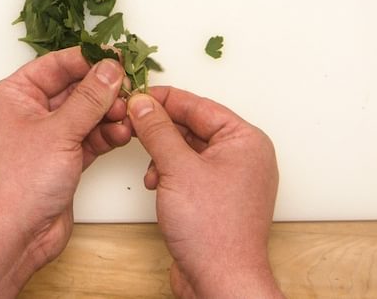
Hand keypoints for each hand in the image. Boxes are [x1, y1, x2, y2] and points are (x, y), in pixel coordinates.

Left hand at [0, 48, 130, 297]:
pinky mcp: (60, 161)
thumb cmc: (16, 185)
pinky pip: (87, 138)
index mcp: (13, 96)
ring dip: (107, 114)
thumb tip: (109, 70)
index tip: (117, 56)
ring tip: (127, 115)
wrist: (10, 237)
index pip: (55, 65)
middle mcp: (26, 114)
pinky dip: (105, 135)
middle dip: (102, 90)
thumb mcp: (58, 132)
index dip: (87, 60)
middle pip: (72, 89)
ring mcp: (44, 139)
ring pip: (84, 115)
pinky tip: (122, 133)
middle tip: (130, 88)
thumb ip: (89, 99)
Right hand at [128, 87, 281, 298]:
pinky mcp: (218, 199)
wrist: (221, 281)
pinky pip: (190, 172)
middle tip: (131, 124)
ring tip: (149, 167)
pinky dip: (170, 173)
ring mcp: (232, 179)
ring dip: (163, 154)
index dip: (165, 99)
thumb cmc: (213, 231)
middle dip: (161, 129)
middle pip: (194, 126)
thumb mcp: (177, 169)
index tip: (137, 95)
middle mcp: (244, 156)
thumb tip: (144, 104)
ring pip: (189, 150)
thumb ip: (158, 131)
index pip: (200, 106)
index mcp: (245, 140)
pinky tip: (156, 184)